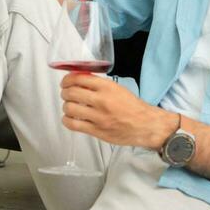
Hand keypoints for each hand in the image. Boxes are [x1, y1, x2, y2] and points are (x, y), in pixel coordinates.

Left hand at [60, 73, 174, 149]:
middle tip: (66, 93)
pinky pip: (73, 124)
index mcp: (107, 87)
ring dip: (66, 106)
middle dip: (65, 92)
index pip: (79, 78)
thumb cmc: (133, 107)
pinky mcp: (96, 130)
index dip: (67, 79)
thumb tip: (80, 80)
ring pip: (69, 108)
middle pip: (71, 92)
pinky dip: (67, 120)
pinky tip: (70, 118)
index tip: (66, 81)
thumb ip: (99, 85)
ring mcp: (98, 117)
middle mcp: (101, 101)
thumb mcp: (118, 88)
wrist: (145, 125)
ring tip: (70, 106)